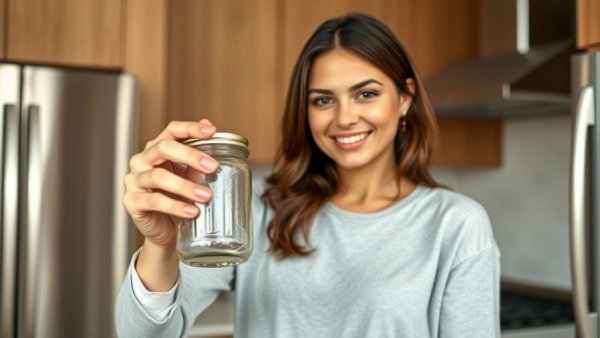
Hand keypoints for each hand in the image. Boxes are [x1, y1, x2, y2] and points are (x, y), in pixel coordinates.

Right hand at [123, 119, 218, 248]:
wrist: (166, 230)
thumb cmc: (178, 199)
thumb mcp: (191, 178)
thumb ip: (198, 162)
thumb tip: (210, 141)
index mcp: (157, 149)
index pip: (172, 130)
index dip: (190, 128)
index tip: (211, 131)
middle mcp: (142, 160)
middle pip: (163, 148)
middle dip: (190, 155)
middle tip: (213, 166)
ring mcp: (134, 180)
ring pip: (158, 176)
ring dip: (185, 186)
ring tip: (206, 196)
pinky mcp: (131, 201)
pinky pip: (154, 201)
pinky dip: (176, 206)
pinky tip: (192, 211)